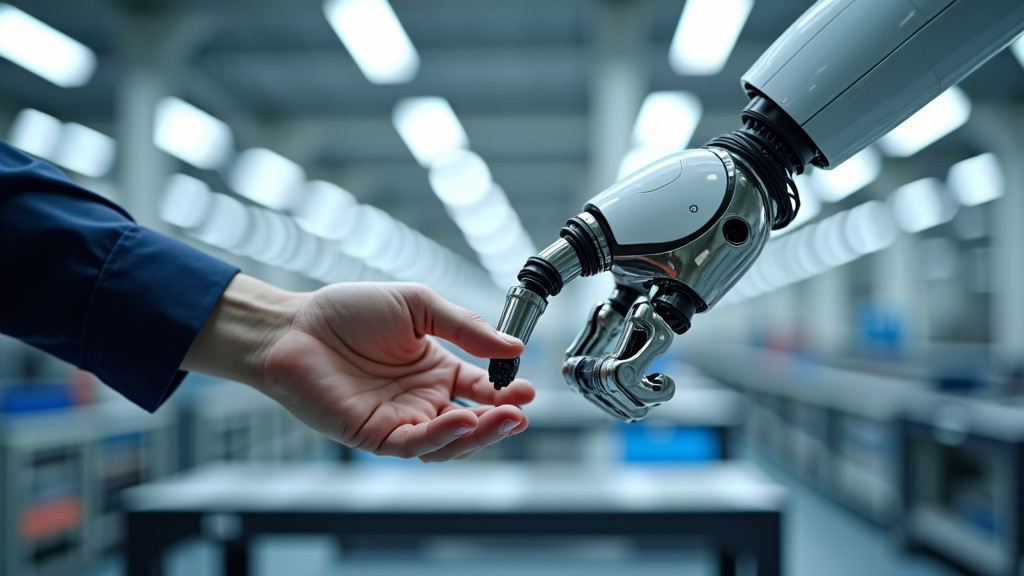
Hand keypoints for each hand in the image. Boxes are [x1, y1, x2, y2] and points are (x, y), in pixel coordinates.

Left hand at [183, 275, 534, 461]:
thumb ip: (465, 327)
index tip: (529, 388)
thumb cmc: (349, 312)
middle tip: (522, 411)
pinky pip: (415, 444)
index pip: (481, 389)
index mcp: (436, 369)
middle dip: (501, 420)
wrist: (295, 327)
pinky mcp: (376, 435)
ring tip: (505, 418)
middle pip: (473, 422)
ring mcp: (400, 419)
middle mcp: (422, 399)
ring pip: (450, 442)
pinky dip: (442, 437)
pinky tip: (463, 420)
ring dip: (480, 434)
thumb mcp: (418, 306)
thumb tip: (513, 347)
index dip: (506, 392)